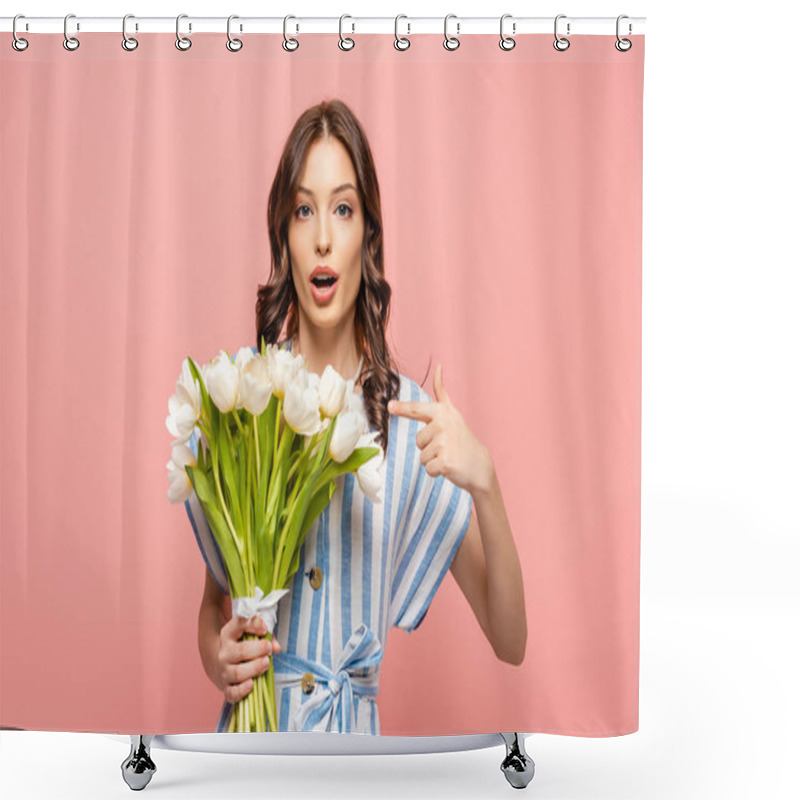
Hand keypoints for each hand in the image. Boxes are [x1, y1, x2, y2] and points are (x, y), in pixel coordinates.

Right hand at [216, 614, 281, 704]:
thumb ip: (266, 637)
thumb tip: (276, 648)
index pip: (238, 624)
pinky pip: (232, 693)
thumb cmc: (242, 646)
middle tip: (268, 648)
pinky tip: (252, 684)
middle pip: (240, 651)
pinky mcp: (226, 687)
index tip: (265, 628)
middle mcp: (224, 653)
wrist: (221, 664)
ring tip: (266, 663)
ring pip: (237, 673)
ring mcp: (223, 671)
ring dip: (254, 668)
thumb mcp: (252, 635)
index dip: (253, 625)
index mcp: (228, 635)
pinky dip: (242, 690)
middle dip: (257, 650)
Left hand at [388, 363, 492, 494]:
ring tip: (449, 455)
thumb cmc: (461, 438)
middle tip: (447, 447)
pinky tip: (450, 466)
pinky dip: (437, 471)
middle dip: (430, 447)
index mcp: (442, 412)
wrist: (479, 464)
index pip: (417, 410)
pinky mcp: (445, 461)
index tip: (389, 406)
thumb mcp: (451, 412)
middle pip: (419, 440)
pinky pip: (428, 468)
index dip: (402, 408)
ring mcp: (444, 443)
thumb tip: (438, 366)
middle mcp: (443, 424)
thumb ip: (441, 392)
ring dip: (434, 459)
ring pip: (422, 456)